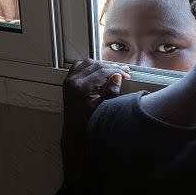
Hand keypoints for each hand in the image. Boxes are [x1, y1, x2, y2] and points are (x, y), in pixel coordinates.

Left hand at [61, 60, 130, 182]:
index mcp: (81, 87)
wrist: (74, 131)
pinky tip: (98, 70)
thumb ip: (111, 92)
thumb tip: (117, 77)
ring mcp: (69, 80)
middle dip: (112, 67)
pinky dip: (90, 66)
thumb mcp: (103, 108)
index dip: (117, 71)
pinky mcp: (68, 82)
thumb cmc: (88, 122)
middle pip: (96, 65)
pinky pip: (79, 66)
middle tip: (124, 71)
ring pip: (88, 63)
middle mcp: (73, 81)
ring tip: (114, 70)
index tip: (127, 75)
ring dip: (102, 65)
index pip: (103, 71)